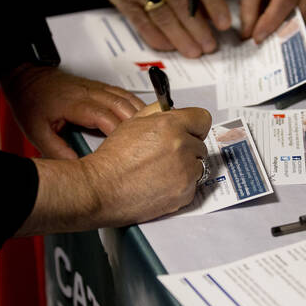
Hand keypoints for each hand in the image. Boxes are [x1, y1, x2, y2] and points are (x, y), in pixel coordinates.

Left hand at [0, 64, 144, 158]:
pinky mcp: (99, 87)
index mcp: (75, 103)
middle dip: (136, 125)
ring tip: (151, 132)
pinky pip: (124, 94)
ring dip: (140, 114)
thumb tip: (76, 169)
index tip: (127, 150)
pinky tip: (142, 117)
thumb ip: (56, 151)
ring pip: (126, 98)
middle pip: (122, 106)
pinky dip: (136, 105)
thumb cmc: (32, 102)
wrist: (27, 79)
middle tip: (145, 144)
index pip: (105, 117)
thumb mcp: (37, 132)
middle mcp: (88, 93)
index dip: (119, 134)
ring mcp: (96, 88)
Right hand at [20, 106, 211, 234]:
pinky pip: (192, 186)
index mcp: (171, 125)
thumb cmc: (113, 158)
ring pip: (197, 166)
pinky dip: (180, 187)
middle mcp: (182, 147)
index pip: (203, 119)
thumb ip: (158, 112)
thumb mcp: (133, 122)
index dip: (194, 126)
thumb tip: (174, 111)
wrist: (102, 188)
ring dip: (185, 168)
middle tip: (164, 156)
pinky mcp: (185, 194)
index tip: (188, 132)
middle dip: (186, 149)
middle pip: (200, 145)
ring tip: (160, 172)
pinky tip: (160, 185)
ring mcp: (186, 172)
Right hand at [89, 0, 231, 57]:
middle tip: (210, 46)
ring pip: (164, 18)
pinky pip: (143, 24)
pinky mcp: (124, 0)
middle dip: (199, 29)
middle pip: (183, 5)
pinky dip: (157, 38)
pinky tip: (170, 47)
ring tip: (194, 52)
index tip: (224, 24)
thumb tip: (210, 14)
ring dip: (181, 38)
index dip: (215, 5)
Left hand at [240, 0, 305, 42]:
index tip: (258, 38)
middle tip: (268, 41)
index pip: (284, 2)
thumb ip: (249, 9)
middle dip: (283, 32)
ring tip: (279, 35)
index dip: (271, 23)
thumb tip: (248, 35)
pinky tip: (294, 29)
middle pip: (302, 15)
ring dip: (295, 34)